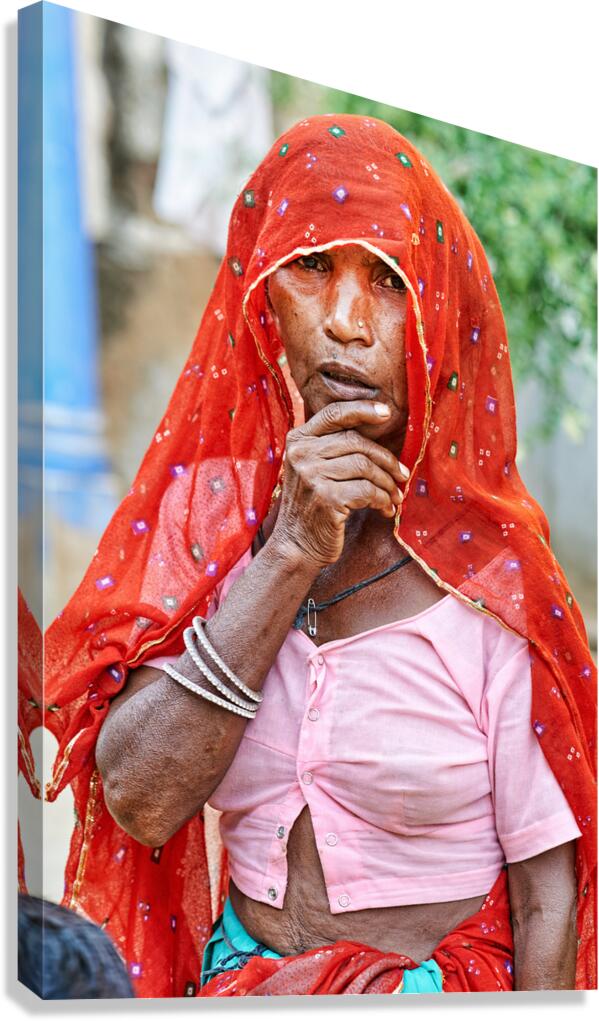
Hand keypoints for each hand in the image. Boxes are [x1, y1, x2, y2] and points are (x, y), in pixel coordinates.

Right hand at [269, 400, 409, 567]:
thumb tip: (377, 430)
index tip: (386, 413)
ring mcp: (312, 476)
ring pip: (365, 467)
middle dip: (386, 459)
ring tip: (395, 496)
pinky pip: (367, 491)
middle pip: (357, 442)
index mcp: (298, 441)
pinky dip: (383, 500)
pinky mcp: (326, 499)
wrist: (295, 545)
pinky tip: (386, 509)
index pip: (334, 414)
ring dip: (387, 483)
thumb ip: (332, 448)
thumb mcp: (312, 469)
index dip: (363, 410)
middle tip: (402, 475)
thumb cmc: (312, 506)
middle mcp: (301, 454)